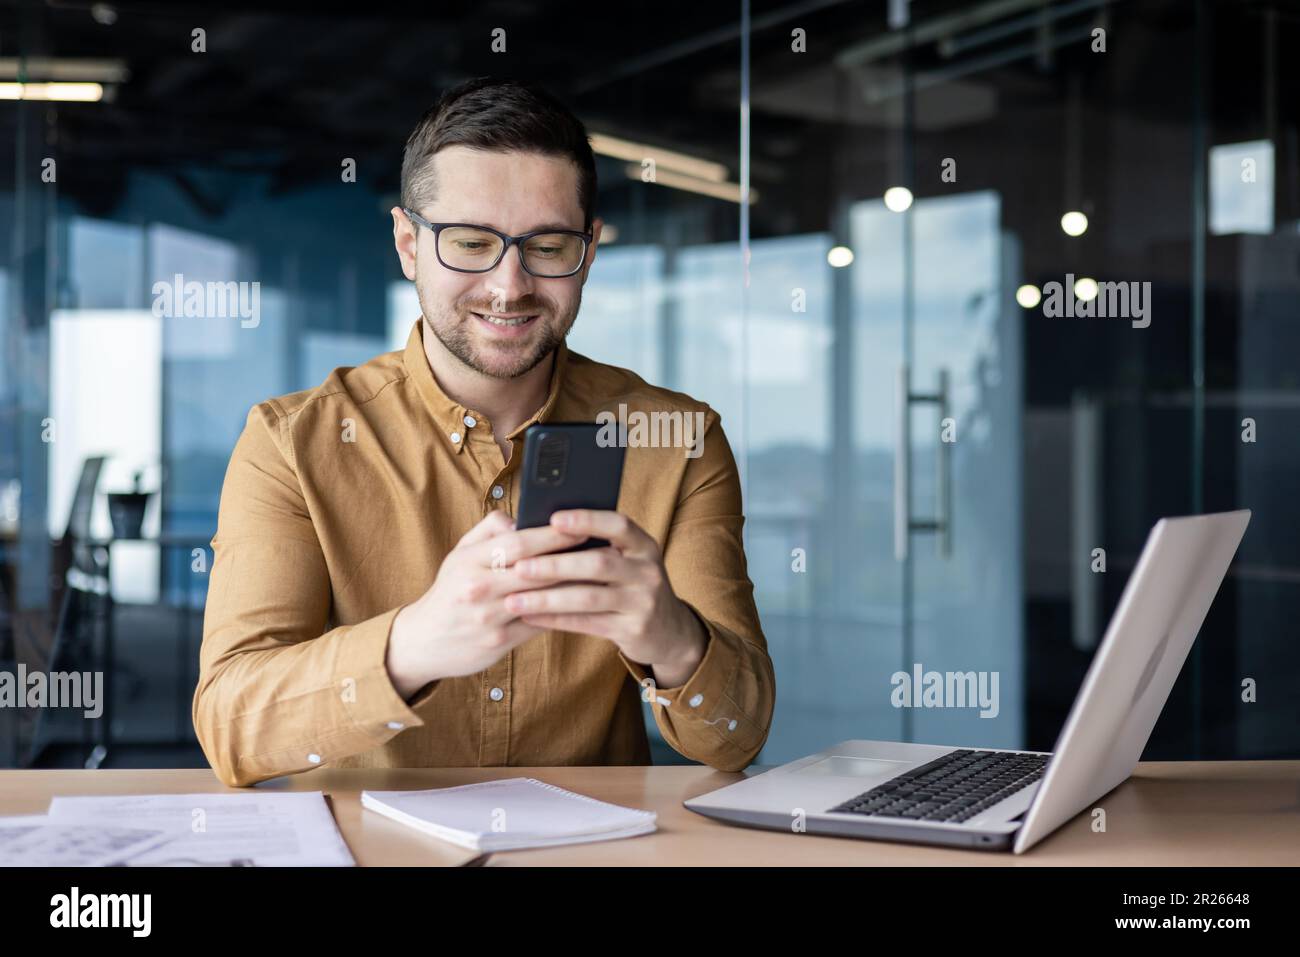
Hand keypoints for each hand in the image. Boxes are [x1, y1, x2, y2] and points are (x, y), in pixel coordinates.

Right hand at [386, 510, 587, 697]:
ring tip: (601, 574)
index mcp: (468, 561)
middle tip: (604, 548)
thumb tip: (522, 517)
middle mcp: (477, 588)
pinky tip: (584, 603)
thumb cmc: (450, 591)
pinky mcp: (498, 642)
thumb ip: (489, 531)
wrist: (423, 641)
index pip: (518, 542)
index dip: (553, 534)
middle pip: (534, 569)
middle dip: (571, 558)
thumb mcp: (459, 555)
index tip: (581, 524)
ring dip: (574, 586)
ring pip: (541, 598)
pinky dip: (563, 612)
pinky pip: (539, 624)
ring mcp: (488, 617)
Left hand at [503, 509, 707, 687]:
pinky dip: (555, 620)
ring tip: (514, 600)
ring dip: (547, 598)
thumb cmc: (632, 587)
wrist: (670, 632)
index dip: (587, 520)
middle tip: (519, 567)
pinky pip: (587, 623)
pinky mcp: (633, 630)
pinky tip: (530, 618)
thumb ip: (598, 547)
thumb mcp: (629, 561)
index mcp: (644, 546)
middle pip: (598, 563)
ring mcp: (643, 602)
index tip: (554, 519)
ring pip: (589, 597)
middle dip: (555, 564)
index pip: (618, 525)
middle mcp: (647, 571)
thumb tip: (542, 533)